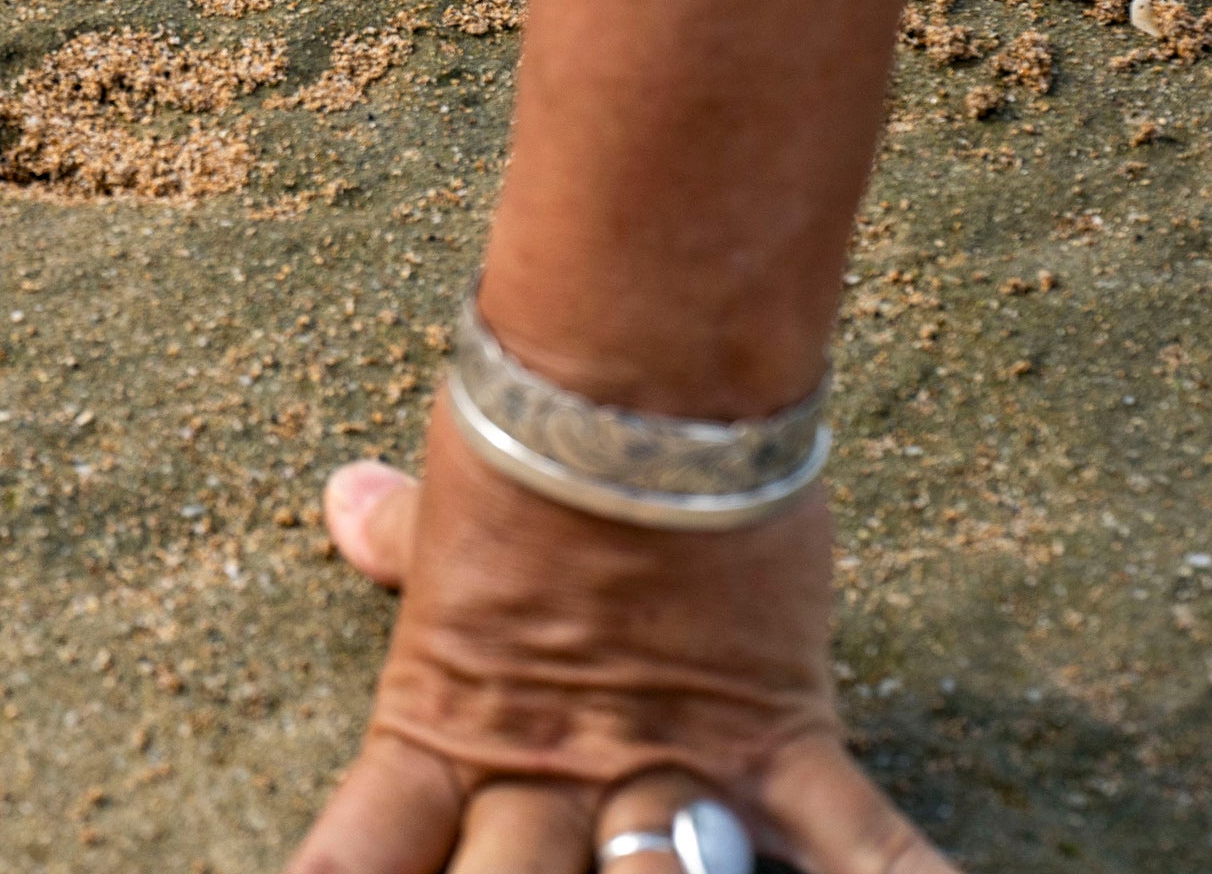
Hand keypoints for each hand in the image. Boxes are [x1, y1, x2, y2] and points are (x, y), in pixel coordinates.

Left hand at [301, 410, 953, 873]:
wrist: (636, 385)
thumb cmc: (532, 433)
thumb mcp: (456, 516)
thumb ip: (406, 542)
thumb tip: (345, 506)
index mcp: (448, 724)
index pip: (364, 851)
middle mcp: (551, 773)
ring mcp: (673, 771)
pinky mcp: (783, 751)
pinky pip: (866, 857)